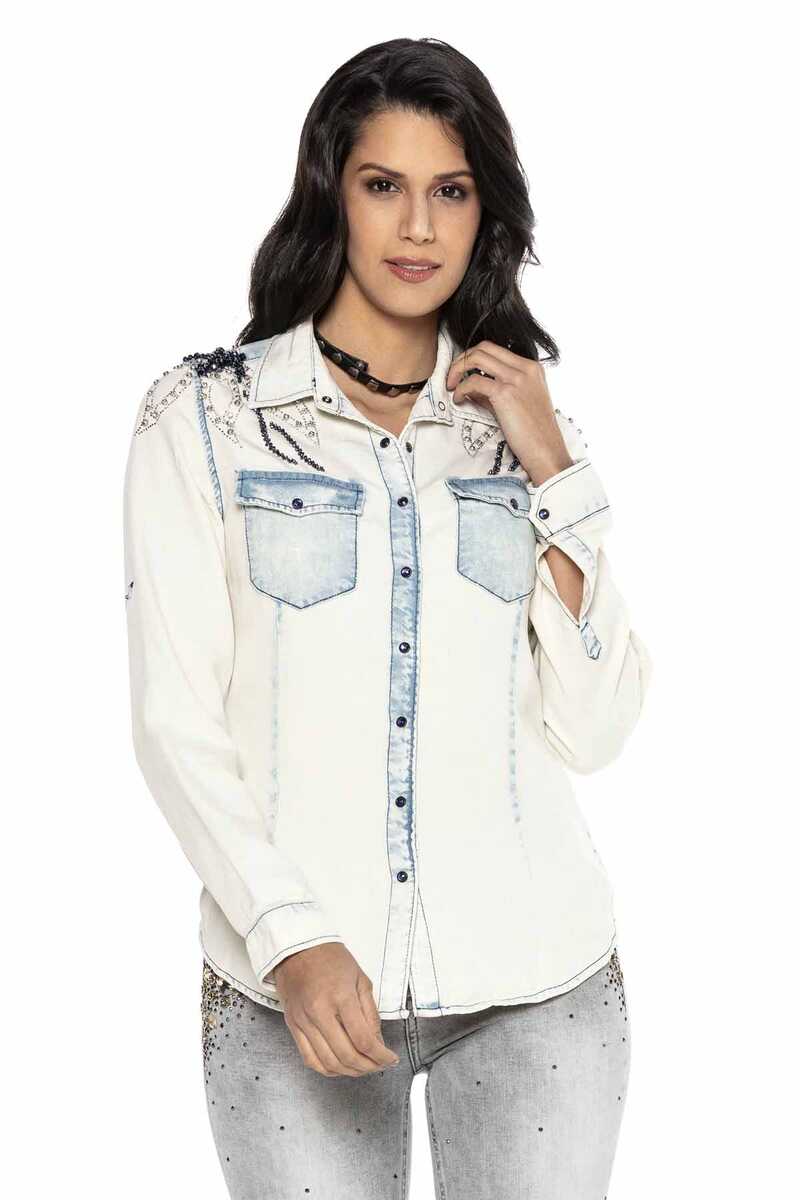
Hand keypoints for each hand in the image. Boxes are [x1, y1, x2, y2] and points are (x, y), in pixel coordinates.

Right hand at [272, 942, 400, 1076]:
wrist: (297, 948)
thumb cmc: (330, 958)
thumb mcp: (360, 979)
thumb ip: (370, 1013)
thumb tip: (377, 1042)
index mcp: (340, 996)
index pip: (363, 1039)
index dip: (380, 1056)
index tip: (390, 1059)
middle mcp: (319, 1012)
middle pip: (346, 1055)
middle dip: (368, 1066)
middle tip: (379, 1065)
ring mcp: (303, 1021)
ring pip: (328, 1062)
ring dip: (350, 1071)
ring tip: (363, 1067)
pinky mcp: (293, 1026)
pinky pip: (310, 1059)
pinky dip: (327, 1069)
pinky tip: (340, 1066)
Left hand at [445, 340, 573, 483]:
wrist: (546, 451)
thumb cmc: (534, 433)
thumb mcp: (518, 404)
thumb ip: (496, 391)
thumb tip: (471, 387)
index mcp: (532, 368)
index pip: (496, 349)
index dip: (474, 357)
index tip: (463, 372)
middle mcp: (525, 368)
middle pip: (484, 347)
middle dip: (462, 359)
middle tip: (452, 377)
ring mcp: (516, 379)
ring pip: (477, 357)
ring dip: (457, 369)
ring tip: (451, 386)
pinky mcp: (505, 393)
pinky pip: (473, 381)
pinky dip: (461, 389)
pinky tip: (458, 400)